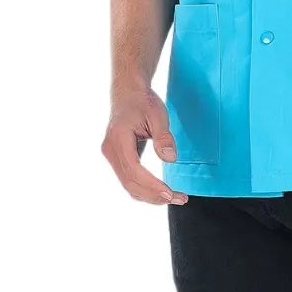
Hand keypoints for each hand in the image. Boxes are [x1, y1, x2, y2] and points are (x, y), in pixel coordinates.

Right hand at [101, 87, 186, 205]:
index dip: (152, 185)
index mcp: (118, 139)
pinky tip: (162, 192)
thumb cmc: (143, 102)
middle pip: (130, 183)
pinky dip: (145, 189)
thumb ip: (164, 137)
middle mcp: (110, 150)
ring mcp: (112, 156)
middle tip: (180, 199)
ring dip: (151, 196)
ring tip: (176, 197)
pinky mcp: (117, 159)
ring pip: (129, 185)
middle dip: (155, 195)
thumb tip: (170, 159)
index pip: (134, 170)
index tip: (171, 194)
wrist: (128, 93)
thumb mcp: (158, 115)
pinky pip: (129, 180)